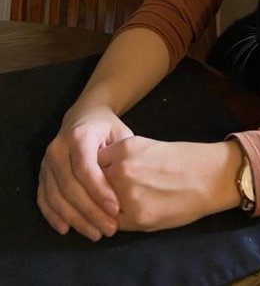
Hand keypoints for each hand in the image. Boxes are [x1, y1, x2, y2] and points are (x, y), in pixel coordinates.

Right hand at [38, 108, 132, 240]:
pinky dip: (53, 216)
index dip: (99, 191)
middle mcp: (58, 148)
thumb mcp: (120, 134)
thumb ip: (122, 156)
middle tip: (109, 229)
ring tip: (95, 233)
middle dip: (90, 211)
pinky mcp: (42, 173)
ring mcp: (46, 162)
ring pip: (56, 196)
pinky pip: (43, 198)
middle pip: (70, 187)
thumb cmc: (108, 128)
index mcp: (79, 136)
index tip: (115, 209)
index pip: (85, 169)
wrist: (85, 116)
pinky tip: (66, 229)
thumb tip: (128, 186)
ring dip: (75, 219)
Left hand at [97, 137, 242, 231]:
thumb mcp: (148, 146)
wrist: (210, 176)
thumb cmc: (184, 158)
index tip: (103, 174)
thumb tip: (102, 172)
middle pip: (93, 184)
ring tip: (124, 202)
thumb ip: (123, 157)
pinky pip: (116, 222)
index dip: (97, 170)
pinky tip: (132, 211)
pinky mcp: (138, 218)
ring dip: (107, 206)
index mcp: (125, 148)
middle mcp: (122, 170)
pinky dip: (118, 220)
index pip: (94, 163)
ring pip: (101, 206)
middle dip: (100, 189)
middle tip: (110, 191)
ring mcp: (128, 196)